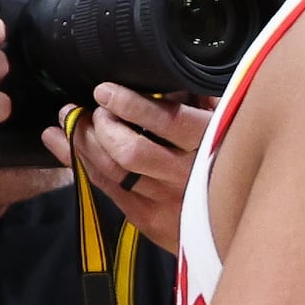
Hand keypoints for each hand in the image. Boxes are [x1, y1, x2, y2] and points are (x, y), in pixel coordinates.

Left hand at [46, 85, 215, 255]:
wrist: (241, 224)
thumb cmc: (232, 162)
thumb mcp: (231, 126)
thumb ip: (205, 102)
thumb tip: (170, 79)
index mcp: (211, 145)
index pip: (167, 122)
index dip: (131, 105)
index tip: (105, 91)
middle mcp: (187, 177)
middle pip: (129, 150)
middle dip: (100, 125)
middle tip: (90, 109)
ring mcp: (166, 202)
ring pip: (111, 171)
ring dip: (82, 143)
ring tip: (69, 120)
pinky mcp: (149, 221)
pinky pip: (107, 189)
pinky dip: (80, 165)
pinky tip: (63, 145)